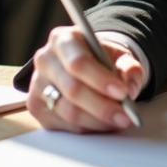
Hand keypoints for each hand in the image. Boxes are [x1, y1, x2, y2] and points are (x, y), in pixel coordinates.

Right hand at [26, 26, 144, 132]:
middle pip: (72, 89)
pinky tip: (104, 123)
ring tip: (120, 120)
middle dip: (103, 106)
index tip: (122, 92)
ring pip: (68, 111)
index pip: (78, 62)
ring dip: (98, 120)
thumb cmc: (101, 58)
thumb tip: (130, 87)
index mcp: (64, 40)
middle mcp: (45, 60)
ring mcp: (37, 85)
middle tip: (126, 115)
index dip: (100, 79)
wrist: (84, 64)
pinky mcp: (36, 108)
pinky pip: (64, 124)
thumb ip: (129, 66)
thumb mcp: (119, 54)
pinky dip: (88, 127)